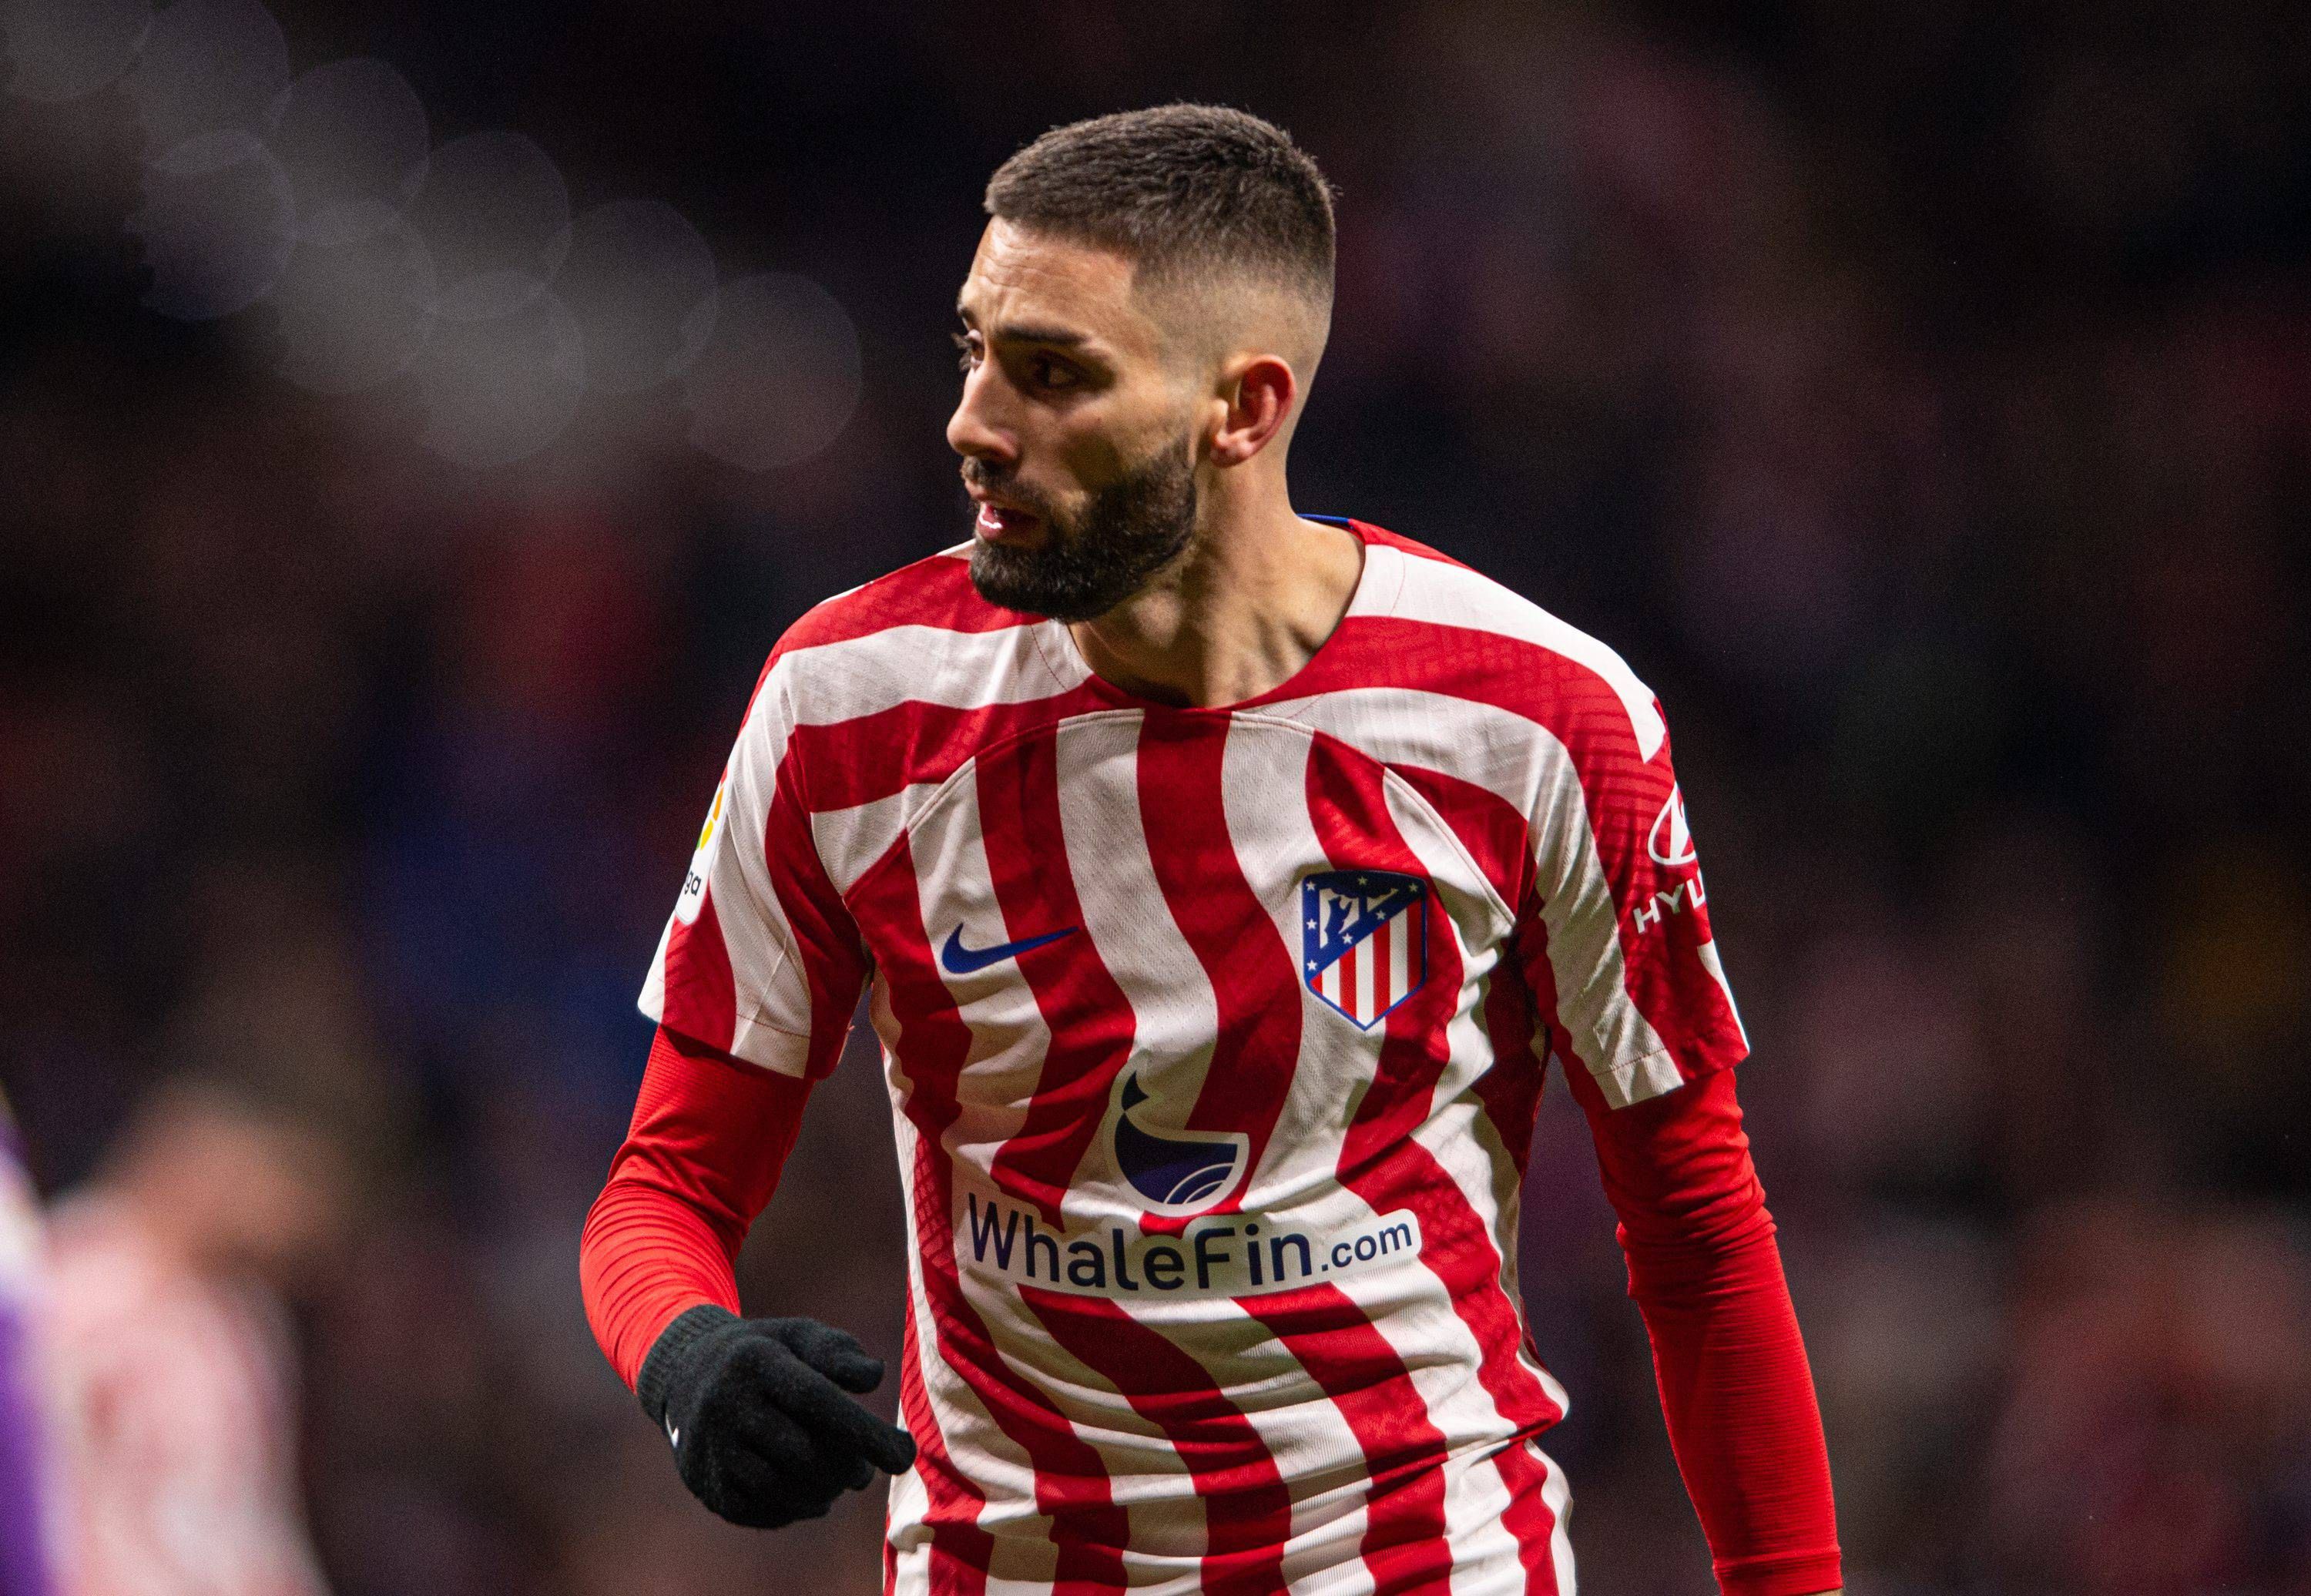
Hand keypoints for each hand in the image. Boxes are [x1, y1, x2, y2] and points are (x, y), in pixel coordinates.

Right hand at [638, 1304, 917, 1527]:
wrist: (687, 1374)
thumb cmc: (766, 1354)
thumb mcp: (799, 1336)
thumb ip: (839, 1351)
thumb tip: (874, 1377)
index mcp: (756, 1362)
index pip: (816, 1400)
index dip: (864, 1433)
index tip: (905, 1456)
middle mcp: (726, 1404)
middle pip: (804, 1453)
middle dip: (848, 1469)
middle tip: (864, 1471)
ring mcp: (711, 1448)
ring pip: (783, 1488)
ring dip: (825, 1492)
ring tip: (840, 1481)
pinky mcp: (706, 1484)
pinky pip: (761, 1510)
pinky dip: (795, 1508)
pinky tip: (810, 1495)